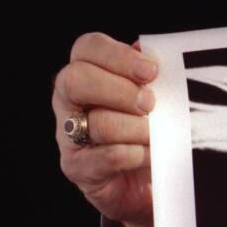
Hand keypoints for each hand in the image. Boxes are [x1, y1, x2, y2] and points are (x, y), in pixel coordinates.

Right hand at [53, 32, 156, 226]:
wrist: (151, 179)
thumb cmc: (153, 126)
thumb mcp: (155, 95)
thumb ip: (151, 74)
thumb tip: (154, 54)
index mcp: (88, 71)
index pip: (88, 47)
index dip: (118, 56)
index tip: (151, 71)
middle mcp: (69, 100)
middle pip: (76, 80)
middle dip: (121, 91)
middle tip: (151, 104)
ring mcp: (68, 135)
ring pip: (98, 123)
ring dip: (137, 129)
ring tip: (158, 135)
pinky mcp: (77, 167)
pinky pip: (105, 157)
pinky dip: (135, 155)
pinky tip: (150, 155)